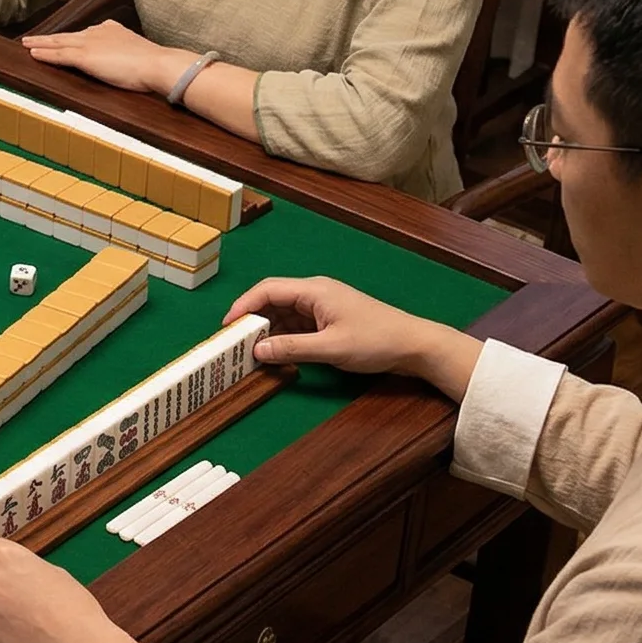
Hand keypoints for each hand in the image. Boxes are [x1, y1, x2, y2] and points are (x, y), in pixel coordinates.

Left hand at [17, 19, 190, 95]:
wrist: (157, 64)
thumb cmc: (153, 65)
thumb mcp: (137, 55)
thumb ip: (126, 55)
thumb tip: (125, 64)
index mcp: (111, 30)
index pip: (84, 34)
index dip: (68, 38)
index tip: (58, 39)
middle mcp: (98, 33)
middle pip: (67, 36)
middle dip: (48, 38)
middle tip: (31, 39)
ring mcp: (90, 44)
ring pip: (59, 43)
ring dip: (40, 44)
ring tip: (25, 44)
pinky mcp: (85, 56)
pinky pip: (60, 55)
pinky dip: (45, 54)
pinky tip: (33, 54)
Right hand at [224, 276, 481, 398]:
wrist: (414, 345)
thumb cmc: (376, 341)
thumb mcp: (330, 348)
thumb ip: (291, 349)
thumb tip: (257, 351)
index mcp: (314, 291)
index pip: (268, 290)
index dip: (243, 306)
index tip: (226, 326)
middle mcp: (316, 293)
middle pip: (273, 300)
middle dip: (252, 321)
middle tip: (234, 343)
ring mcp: (323, 306)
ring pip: (284, 314)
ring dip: (268, 331)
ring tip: (251, 351)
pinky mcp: (330, 320)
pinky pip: (298, 325)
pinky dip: (284, 337)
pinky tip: (277, 353)